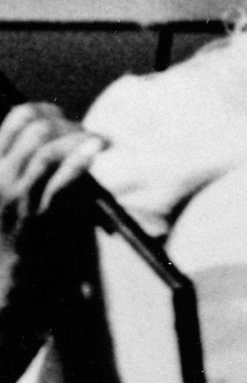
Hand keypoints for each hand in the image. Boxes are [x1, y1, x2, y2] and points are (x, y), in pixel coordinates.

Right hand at [0, 102, 104, 241]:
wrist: (2, 272)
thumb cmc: (9, 227)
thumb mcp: (5, 185)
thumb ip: (21, 160)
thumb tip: (57, 131)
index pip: (18, 119)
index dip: (47, 110)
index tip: (65, 116)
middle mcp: (0, 176)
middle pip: (38, 131)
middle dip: (69, 125)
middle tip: (87, 133)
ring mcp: (18, 197)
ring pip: (47, 152)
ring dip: (79, 140)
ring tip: (100, 140)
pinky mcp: (37, 217)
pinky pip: (60, 183)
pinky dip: (80, 161)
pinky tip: (96, 150)